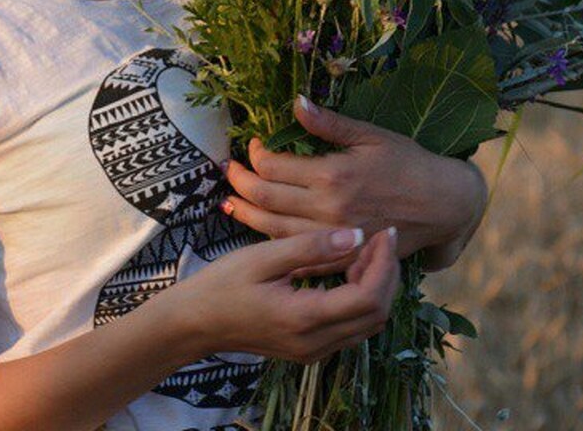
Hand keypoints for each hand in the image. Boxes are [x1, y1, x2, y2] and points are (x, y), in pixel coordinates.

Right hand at [168, 226, 399, 363]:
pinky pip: (351, 327)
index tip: (384, 231)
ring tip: (367, 250)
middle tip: (381, 237)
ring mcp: (314, 351)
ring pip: (368, 324)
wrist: (195, 322)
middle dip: (387, 274)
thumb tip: (355, 236)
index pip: (368, 298)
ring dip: (376, 287)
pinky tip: (348, 270)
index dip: (384, 264)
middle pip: (376, 315)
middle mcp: (316, 342)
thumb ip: (310, 248)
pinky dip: (360, 298)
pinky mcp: (309, 349)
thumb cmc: (222, 284)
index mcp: (305, 318)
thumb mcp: (262, 258)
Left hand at [220, 96, 486, 273]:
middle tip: (230, 171)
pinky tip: (260, 235)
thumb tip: (295, 102)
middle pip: (266, 198)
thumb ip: (328, 123)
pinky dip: (273, 244)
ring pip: (274, 230)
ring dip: (247, 214)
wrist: (443, 204)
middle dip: (241, 182)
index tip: (252, 144)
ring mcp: (333, 237)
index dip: (254, 154)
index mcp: (332, 175)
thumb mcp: (369, 134)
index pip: (272, 166)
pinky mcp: (342, 256)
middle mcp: (328, 209)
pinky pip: (298, 255)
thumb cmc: (407, 162)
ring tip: (230, 201)